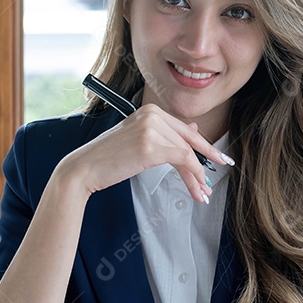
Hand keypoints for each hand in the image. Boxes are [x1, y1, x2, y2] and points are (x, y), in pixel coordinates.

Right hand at [60, 105, 230, 202]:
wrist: (84, 168)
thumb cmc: (108, 157)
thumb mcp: (139, 138)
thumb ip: (165, 133)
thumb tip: (194, 128)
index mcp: (150, 110)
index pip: (184, 129)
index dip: (203, 146)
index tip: (217, 157)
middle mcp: (152, 115)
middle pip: (188, 141)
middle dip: (205, 161)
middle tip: (217, 176)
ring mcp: (151, 129)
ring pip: (187, 153)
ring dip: (197, 176)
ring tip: (202, 193)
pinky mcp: (151, 147)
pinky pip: (183, 160)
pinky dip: (193, 175)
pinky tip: (196, 188)